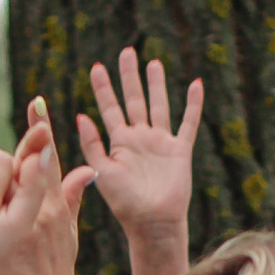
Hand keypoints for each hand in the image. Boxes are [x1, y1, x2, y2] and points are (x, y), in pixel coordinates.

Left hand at [74, 48, 203, 249]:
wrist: (152, 222)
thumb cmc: (124, 203)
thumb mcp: (101, 171)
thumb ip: (92, 144)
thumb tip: (79, 116)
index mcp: (119, 143)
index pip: (108, 109)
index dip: (102, 88)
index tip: (96, 67)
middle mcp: (139, 139)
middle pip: (133, 100)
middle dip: (129, 76)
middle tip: (126, 52)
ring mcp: (160, 142)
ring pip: (159, 105)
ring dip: (156, 84)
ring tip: (153, 62)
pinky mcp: (180, 149)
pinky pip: (188, 122)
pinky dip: (193, 104)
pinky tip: (195, 84)